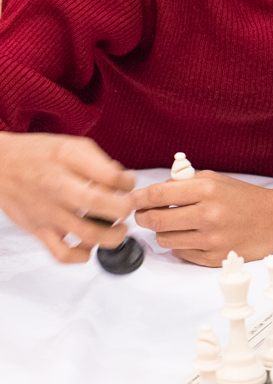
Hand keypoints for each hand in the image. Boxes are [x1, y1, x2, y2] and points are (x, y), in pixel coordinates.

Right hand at [0, 132, 135, 262]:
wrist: (0, 165)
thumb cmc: (38, 155)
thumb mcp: (73, 147)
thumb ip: (100, 164)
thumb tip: (125, 182)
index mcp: (69, 165)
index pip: (109, 177)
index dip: (127, 183)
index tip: (128, 183)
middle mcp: (59, 191)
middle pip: (100, 206)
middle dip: (123, 209)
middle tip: (126, 207)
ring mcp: (49, 214)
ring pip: (88, 234)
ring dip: (112, 235)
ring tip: (118, 229)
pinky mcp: (39, 230)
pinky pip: (61, 253)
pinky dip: (80, 256)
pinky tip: (89, 247)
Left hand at [131, 171, 272, 265]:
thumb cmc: (245, 199)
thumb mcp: (217, 180)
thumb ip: (185, 183)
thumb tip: (152, 193)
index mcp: (208, 190)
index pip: (158, 194)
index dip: (138, 198)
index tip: (129, 200)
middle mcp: (208, 214)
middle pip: (155, 220)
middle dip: (144, 217)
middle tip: (144, 214)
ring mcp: (210, 239)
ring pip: (164, 239)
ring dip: (163, 232)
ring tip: (176, 224)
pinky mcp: (212, 258)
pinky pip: (180, 254)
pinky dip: (180, 245)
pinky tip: (193, 236)